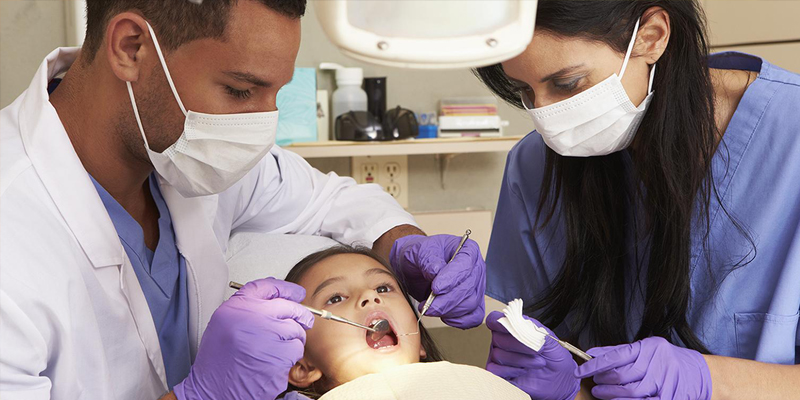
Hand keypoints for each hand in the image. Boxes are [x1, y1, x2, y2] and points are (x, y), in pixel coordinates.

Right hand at [173, 278, 313, 399]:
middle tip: (304, 321)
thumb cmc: (219, 361)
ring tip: (277, 349)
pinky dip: (291, 356)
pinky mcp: (277, 356)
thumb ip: (249, 308)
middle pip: (289, 306)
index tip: (297, 293)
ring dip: (293, 339)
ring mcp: (266, 336)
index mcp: (236, 307)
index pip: (267, 286)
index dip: (286, 288)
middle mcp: (251, 317)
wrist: (213, 391)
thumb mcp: (225, 324)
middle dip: (301, 315)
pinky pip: (295, 349)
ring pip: (296, 329)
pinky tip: (275, 362)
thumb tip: (280, 298)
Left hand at [389, 234, 485, 327]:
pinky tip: (444, 317)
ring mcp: (476, 287)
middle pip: (469, 288)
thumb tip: (436, 272)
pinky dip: (459, 321)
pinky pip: (474, 317)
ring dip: (449, 311)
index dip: (452, 279)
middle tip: (428, 305)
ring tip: (430, 308)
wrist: (416, 269)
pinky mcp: (473, 304)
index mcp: (467, 249)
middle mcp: (476, 268)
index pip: (465, 265)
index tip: (436, 288)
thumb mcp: (420, 252)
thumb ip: (428, 260)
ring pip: (471, 304)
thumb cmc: (421, 256)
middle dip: (446, 301)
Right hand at [485, 311, 579, 399]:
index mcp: (512, 330)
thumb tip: (523, 321)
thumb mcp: (551, 340)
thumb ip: (535, 328)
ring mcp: (500, 359)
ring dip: (520, 359)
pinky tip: (523, 371)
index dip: (499, 322)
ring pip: (497, 354)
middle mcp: (503, 343)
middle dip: (519, 343)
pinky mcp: (500, 375)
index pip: (494, 320)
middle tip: (538, 350)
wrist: (560, 379)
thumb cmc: (555, 358)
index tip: (513, 327)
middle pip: (496, 338)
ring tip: (538, 363)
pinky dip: (510, 370)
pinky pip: (494, 370)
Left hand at [575, 336, 711, 399]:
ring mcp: (664, 381)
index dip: (593, 365)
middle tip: (594, 382)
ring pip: (630, 391)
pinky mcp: (669, 397)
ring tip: (601, 393)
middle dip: (602, 380)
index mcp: (649, 347)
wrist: (700, 373)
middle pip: (621, 375)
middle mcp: (657, 362)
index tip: (579, 371)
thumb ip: (618, 351)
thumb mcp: (645, 348)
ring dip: (611, 395)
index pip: (615, 356)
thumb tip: (591, 352)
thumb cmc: (667, 359)